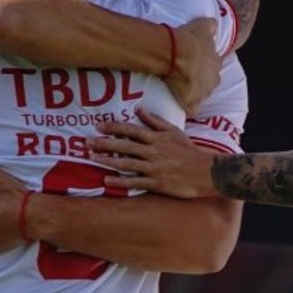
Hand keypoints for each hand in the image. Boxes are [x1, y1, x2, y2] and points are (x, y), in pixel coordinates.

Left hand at [91, 108, 214, 197]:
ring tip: (92, 158)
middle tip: (86, 142)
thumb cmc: (189, 151)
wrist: (206, 171)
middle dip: (104, 143)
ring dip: (107, 160)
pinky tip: (107, 181)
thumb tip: (139, 109)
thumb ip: (155, 121)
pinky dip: (120, 181)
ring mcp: (154, 168)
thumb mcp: (174, 132)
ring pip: (126, 163)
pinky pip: (135, 182)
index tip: (98, 126)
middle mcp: (153, 151)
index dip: (114, 127)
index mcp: (157, 138)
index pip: (131, 130)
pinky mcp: (157, 183)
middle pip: (124, 146)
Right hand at [165, 18, 220, 114]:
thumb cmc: (190, 39)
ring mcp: (203, 94)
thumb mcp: (202, 26)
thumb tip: (214, 23)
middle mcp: (213, 80)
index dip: (203, 65)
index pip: (213, 65)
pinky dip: (185, 108)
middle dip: (200, 80)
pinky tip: (178, 104)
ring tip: (179, 89)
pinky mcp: (191, 104)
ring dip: (193, 94)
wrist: (178, 54)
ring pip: (200, 96)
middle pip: (209, 82)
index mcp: (216, 63)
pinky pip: (190, 109)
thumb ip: (210, 26)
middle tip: (186, 76)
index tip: (194, 63)